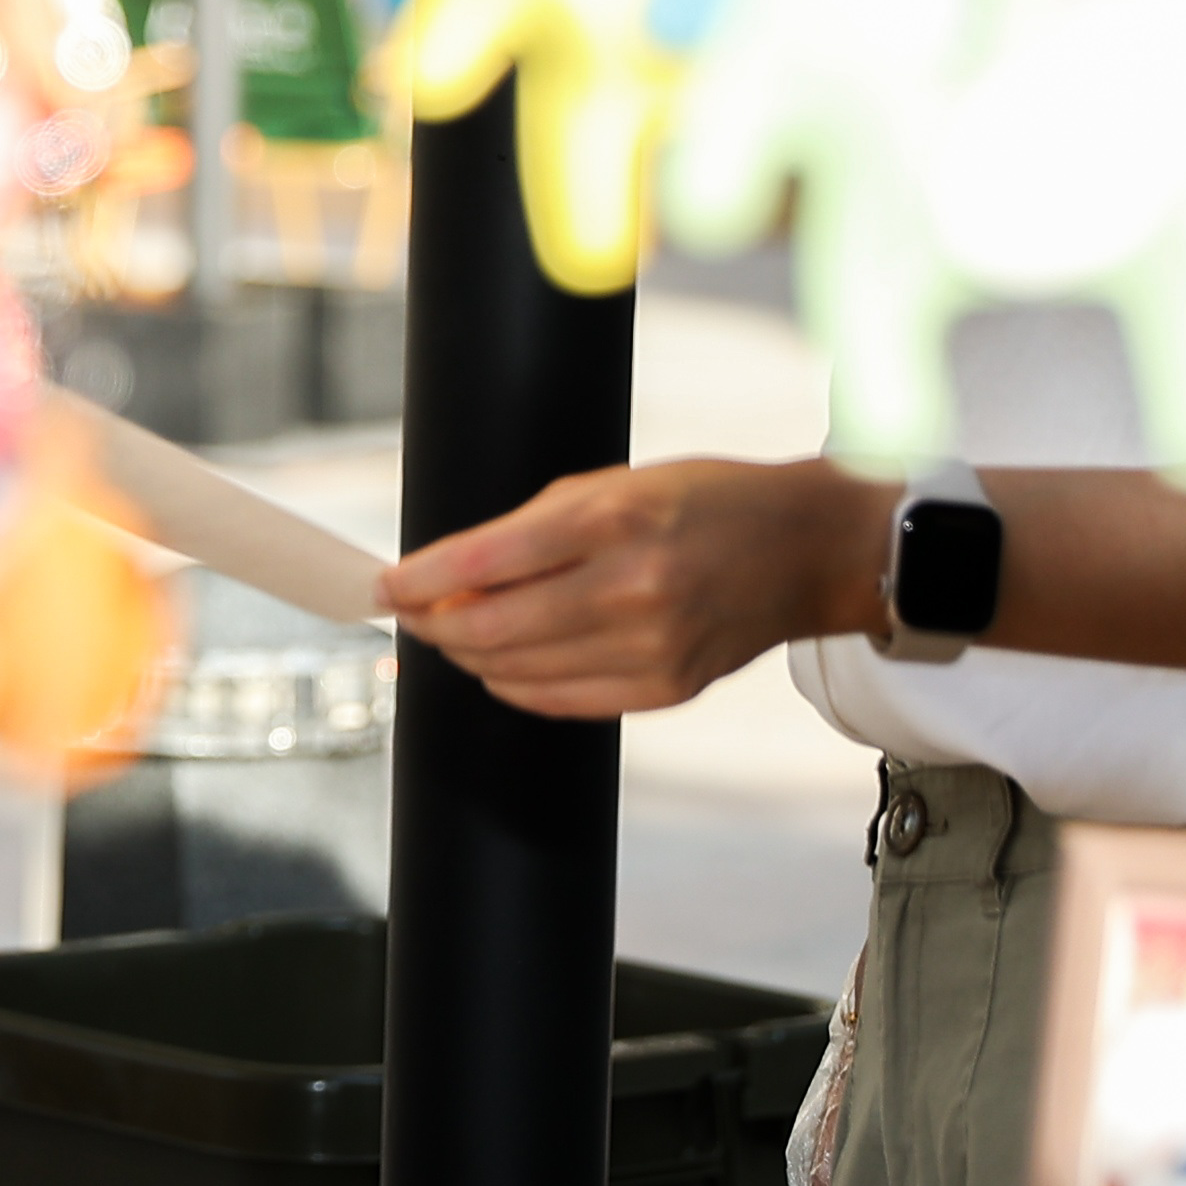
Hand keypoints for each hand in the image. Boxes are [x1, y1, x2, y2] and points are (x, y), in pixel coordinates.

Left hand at [378, 457, 887, 721]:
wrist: (800, 549)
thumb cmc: (701, 503)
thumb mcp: (612, 484)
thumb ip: (528, 529)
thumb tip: (448, 575)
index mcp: (614, 519)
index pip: (485, 560)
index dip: (420, 579)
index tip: (386, 585)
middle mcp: (632, 587)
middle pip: (492, 627)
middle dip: (433, 624)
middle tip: (410, 613)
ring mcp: (651, 646)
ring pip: (518, 670)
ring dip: (468, 656)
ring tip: (453, 634)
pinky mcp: (664, 689)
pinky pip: (561, 701)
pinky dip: (516, 685)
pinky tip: (501, 665)